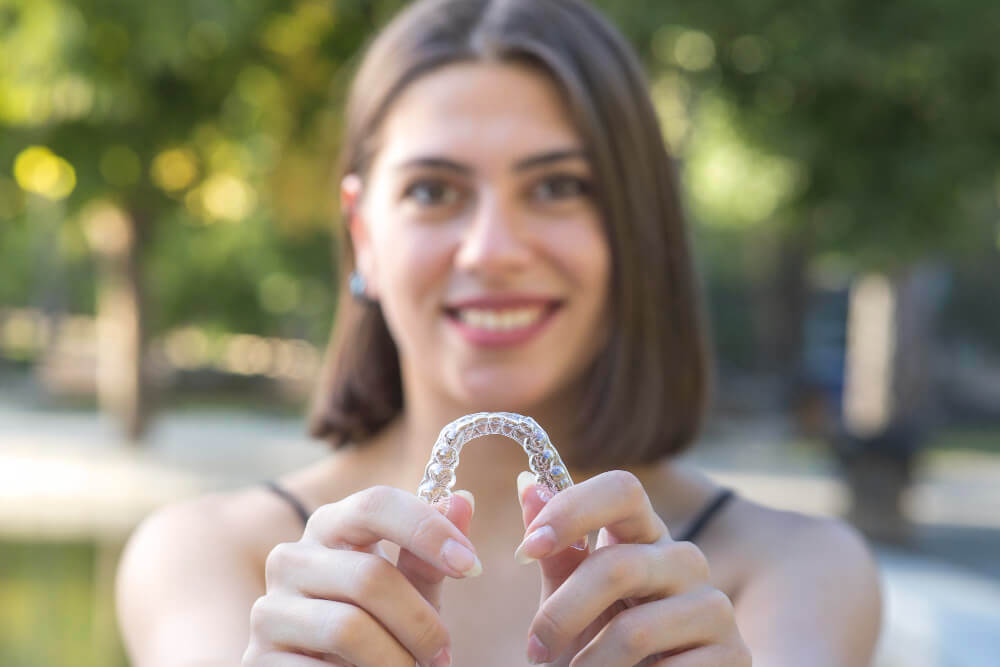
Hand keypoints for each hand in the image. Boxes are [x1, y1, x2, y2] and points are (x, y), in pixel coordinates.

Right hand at [243, 486, 478, 666]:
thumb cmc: (380, 628)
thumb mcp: (410, 591)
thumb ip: (429, 554)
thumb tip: (463, 501)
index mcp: (330, 526)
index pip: (375, 504)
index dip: (427, 530)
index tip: (471, 566)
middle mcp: (290, 558)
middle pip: (368, 576)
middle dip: (420, 621)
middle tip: (444, 652)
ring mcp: (269, 609)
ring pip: (347, 627)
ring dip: (396, 660)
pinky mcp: (257, 660)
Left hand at [515, 470, 750, 665]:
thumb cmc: (601, 646)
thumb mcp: (571, 598)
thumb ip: (556, 549)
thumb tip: (528, 483)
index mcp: (644, 536)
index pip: (621, 490)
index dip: (572, 509)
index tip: (527, 547)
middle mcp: (684, 561)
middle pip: (617, 566)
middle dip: (562, 614)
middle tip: (535, 649)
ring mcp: (714, 606)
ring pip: (635, 630)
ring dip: (591, 664)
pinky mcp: (734, 655)